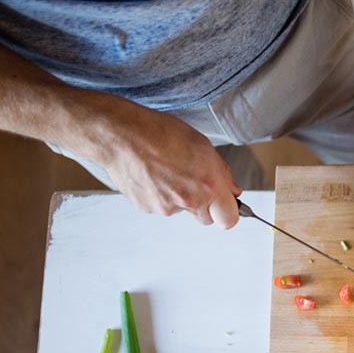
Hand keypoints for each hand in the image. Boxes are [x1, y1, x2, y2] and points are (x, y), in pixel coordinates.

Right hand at [95, 103, 241, 227]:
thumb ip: (221, 173)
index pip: (229, 219)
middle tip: (192, 181)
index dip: (227, 213)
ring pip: (181, 210)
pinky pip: (160, 206)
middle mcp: (190, 200)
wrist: (121, 135)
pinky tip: (152, 174)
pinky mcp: (147, 208)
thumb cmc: (160, 133)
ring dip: (179, 197)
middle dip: (204, 205)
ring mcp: (167, 207)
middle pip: (206, 219)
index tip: (224, 206)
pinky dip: (159, 194)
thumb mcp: (202, 145)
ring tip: (166, 170)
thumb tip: (232, 190)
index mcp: (209, 185)